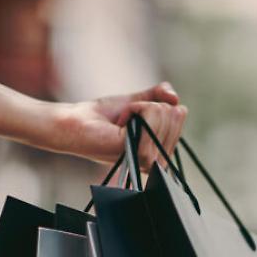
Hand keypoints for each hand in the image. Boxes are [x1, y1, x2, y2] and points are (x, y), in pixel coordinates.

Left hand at [42, 83, 187, 170]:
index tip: (134, 114)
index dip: (155, 104)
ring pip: (164, 115)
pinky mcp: (138, 154)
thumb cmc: (103, 116)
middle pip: (175, 115)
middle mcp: (158, 159)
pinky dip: (134, 110)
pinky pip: (151, 118)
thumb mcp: (137, 101)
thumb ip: (159, 96)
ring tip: (122, 121)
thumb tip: (177, 99)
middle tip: (126, 117)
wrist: (77, 122)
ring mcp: (149, 159)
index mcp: (160, 149)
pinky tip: (120, 122)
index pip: (179, 115)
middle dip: (149, 105)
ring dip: (140, 108)